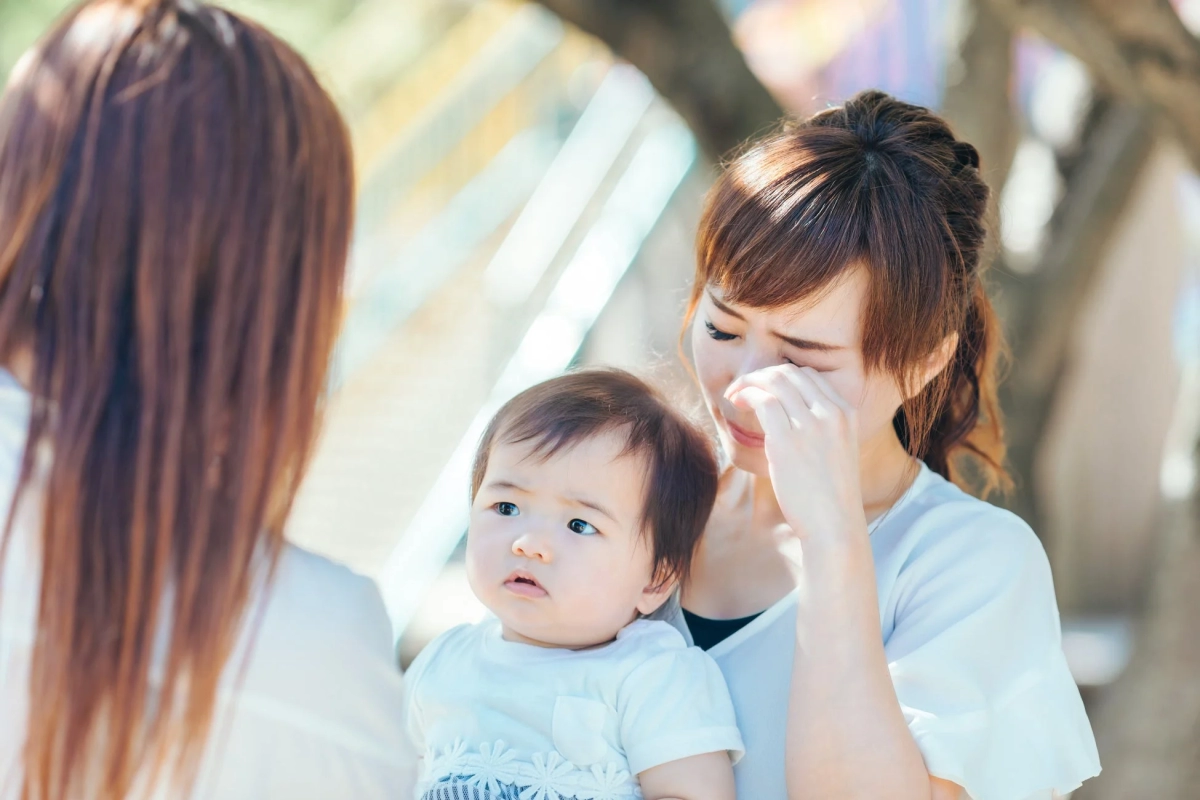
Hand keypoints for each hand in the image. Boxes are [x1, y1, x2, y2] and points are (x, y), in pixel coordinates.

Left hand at [726, 365, 867, 548]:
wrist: (834, 525)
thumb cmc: (830, 495)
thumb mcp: (837, 451)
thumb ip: (821, 428)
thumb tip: (791, 416)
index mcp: (846, 413)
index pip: (810, 376)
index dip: (781, 376)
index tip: (764, 389)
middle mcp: (831, 413)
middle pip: (790, 373)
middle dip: (762, 375)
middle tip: (743, 388)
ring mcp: (811, 425)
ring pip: (774, 380)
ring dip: (748, 382)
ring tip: (734, 394)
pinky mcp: (787, 440)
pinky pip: (762, 400)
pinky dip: (745, 394)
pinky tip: (735, 404)